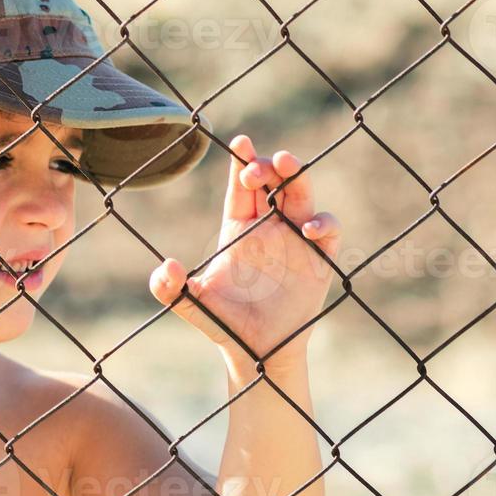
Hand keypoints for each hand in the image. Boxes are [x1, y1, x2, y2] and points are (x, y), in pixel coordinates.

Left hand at [150, 134, 340, 371]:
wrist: (255, 354)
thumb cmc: (223, 324)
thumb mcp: (190, 304)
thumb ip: (169, 288)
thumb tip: (166, 267)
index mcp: (238, 228)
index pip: (242, 186)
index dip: (242, 162)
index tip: (240, 141)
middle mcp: (269, 227)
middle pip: (273, 181)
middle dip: (267, 165)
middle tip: (257, 168)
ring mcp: (296, 240)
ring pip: (302, 195)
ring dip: (297, 176)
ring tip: (287, 166)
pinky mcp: (319, 260)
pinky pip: (328, 230)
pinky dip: (323, 223)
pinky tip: (307, 230)